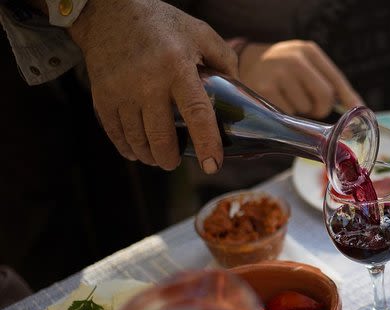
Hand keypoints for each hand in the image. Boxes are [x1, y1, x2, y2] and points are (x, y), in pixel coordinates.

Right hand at [69, 0, 239, 172]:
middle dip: (171, 159)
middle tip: (176, 162)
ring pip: (138, 141)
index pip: (196, 113)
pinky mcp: (102, 96)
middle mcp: (148, 82)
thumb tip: (240, 89)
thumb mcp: (199, 32)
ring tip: (160, 157)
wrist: (108, 12)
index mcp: (177, 67)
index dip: (206, 143)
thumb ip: (225, 59)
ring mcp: (122, 91)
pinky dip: (128, 148)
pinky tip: (137, 151)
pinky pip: (116, 134)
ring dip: (150, 156)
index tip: (212, 166)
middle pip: (162, 137)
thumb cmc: (161, 24)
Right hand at [235, 40, 362, 118]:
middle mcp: (295, 59)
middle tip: (311, 106)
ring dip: (301, 111)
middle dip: (321, 108)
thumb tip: (357, 108)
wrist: (245, 62)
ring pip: (306, 109)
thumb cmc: (284, 69)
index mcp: (308, 51)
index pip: (336, 80)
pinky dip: (286, 115)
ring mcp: (278, 74)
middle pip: (325, 97)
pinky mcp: (265, 90)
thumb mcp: (305, 64)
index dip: (349, 99)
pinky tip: (277, 101)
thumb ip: (328, 82)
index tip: (358, 112)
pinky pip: (288, 115)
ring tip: (288, 97)